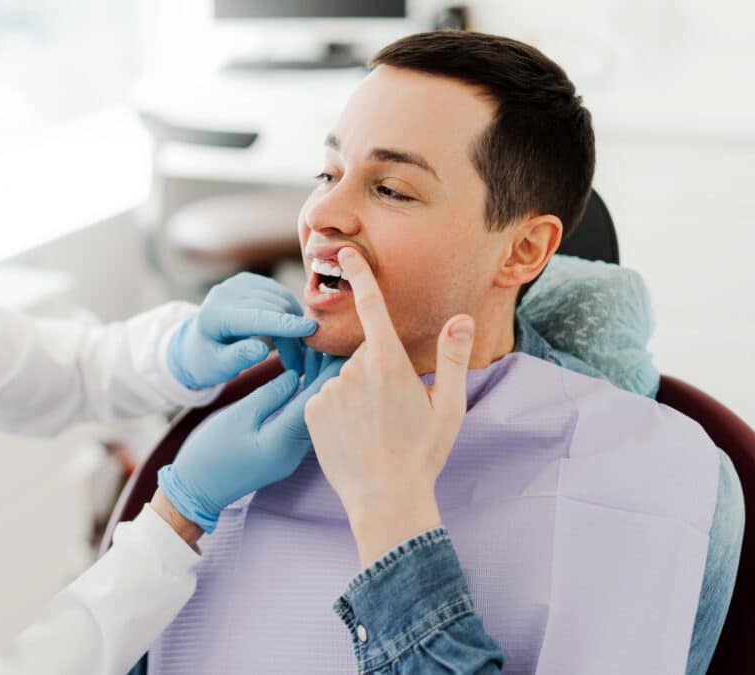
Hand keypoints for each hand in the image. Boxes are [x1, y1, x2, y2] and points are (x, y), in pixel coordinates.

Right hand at [158, 356, 344, 532]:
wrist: (197, 490)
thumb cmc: (211, 453)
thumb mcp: (239, 416)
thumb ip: (270, 394)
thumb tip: (295, 376)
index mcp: (285, 441)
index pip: (317, 400)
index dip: (332, 372)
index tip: (345, 348)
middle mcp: (295, 451)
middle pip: (321, 406)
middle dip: (330, 374)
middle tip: (339, 343)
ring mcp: (291, 454)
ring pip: (312, 413)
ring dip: (318, 384)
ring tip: (324, 353)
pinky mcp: (284, 452)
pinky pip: (301, 421)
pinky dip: (305, 398)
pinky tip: (307, 377)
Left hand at [167, 273, 316, 388]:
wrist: (198, 342)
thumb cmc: (209, 361)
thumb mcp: (220, 368)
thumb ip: (239, 358)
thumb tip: (262, 350)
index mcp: (215, 315)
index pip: (256, 317)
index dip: (284, 324)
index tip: (311, 330)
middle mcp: (225, 292)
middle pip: (272, 310)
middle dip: (290, 337)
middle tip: (297, 364)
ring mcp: (238, 283)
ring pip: (280, 301)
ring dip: (293, 325)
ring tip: (292, 352)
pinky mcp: (249, 281)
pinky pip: (280, 294)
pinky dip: (290, 312)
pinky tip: (289, 331)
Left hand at [303, 247, 475, 566]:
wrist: (385, 498)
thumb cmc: (422, 454)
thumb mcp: (449, 407)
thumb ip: (452, 358)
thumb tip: (461, 319)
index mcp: (390, 364)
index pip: (373, 308)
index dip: (361, 276)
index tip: (346, 253)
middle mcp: (355, 371)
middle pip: (366, 355)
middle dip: (379, 373)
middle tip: (394, 412)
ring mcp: (329, 390)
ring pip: (345, 378)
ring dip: (358, 393)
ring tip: (374, 428)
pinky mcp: (311, 410)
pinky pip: (326, 397)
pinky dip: (338, 409)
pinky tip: (353, 434)